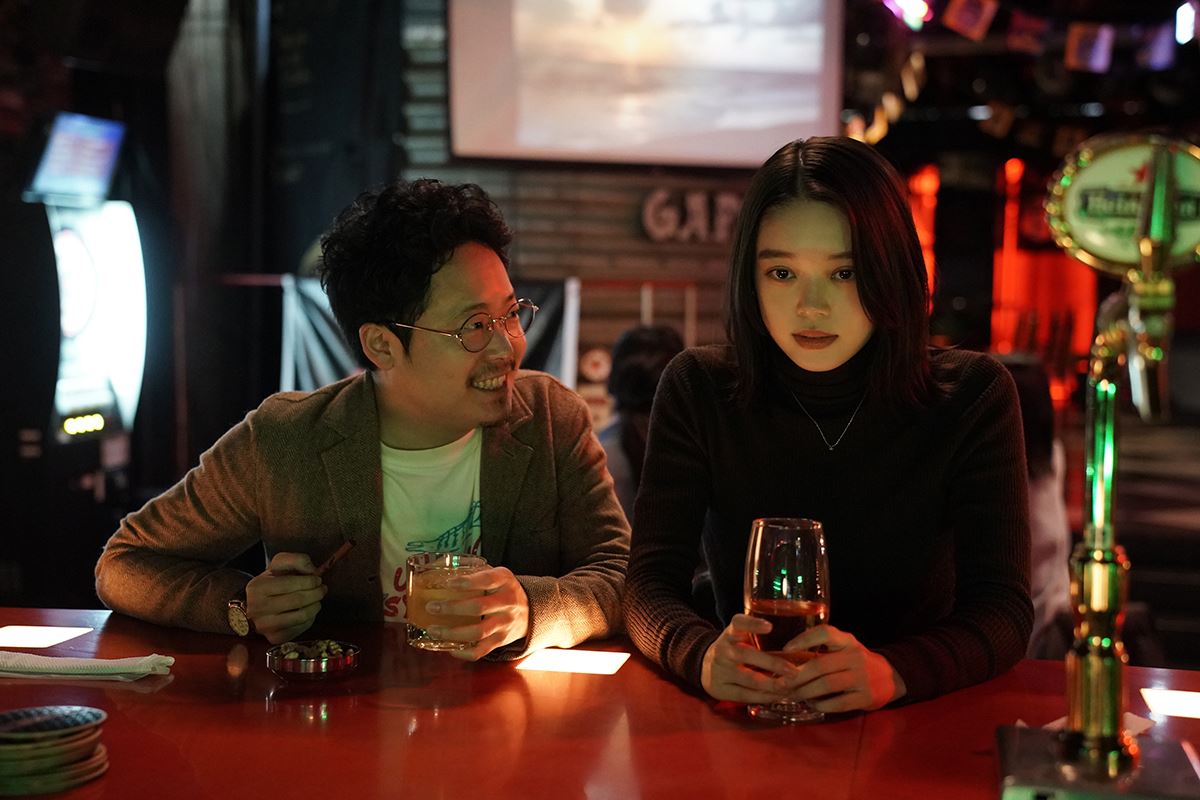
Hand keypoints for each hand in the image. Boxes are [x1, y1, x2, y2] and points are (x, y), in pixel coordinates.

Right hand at [245, 552, 327, 643]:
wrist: (253, 606)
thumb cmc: (270, 583)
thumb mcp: (278, 565)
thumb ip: (296, 560)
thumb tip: (312, 569)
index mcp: (258, 588)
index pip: (290, 583)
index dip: (309, 580)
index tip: (317, 579)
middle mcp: (258, 608)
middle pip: (298, 600)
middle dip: (316, 592)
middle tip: (322, 588)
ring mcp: (265, 626)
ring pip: (301, 616)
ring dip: (316, 606)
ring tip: (317, 599)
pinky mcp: (275, 638)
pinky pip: (301, 628)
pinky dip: (310, 618)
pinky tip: (308, 610)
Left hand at [421, 566, 529, 660]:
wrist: (531, 612)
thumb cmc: (503, 590)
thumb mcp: (497, 575)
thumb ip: (475, 572)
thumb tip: (440, 569)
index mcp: (504, 581)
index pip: (486, 580)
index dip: (466, 582)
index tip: (447, 583)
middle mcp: (507, 602)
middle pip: (478, 607)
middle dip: (452, 608)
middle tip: (432, 607)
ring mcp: (505, 624)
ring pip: (478, 632)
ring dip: (452, 633)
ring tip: (433, 631)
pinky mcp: (501, 641)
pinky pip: (481, 651)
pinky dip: (463, 652)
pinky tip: (449, 648)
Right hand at [700, 614, 799, 702]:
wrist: (703, 665)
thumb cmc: (733, 648)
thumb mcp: (739, 636)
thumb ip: (758, 635)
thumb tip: (799, 643)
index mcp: (731, 632)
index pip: (739, 623)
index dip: (753, 624)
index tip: (769, 627)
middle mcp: (724, 649)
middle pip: (747, 655)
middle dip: (773, 664)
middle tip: (794, 671)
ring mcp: (721, 670)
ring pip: (750, 679)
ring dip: (772, 684)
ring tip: (790, 686)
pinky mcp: (722, 689)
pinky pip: (746, 695)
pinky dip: (765, 697)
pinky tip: (779, 696)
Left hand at [779, 624, 905, 711]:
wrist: (890, 677)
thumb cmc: (856, 662)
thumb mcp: (844, 649)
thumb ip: (821, 652)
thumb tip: (785, 662)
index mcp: (847, 641)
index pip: (825, 633)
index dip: (803, 639)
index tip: (786, 649)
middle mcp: (855, 656)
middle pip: (820, 664)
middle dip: (797, 676)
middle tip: (782, 683)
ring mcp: (862, 677)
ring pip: (827, 685)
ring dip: (806, 692)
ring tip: (795, 695)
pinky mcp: (866, 697)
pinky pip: (837, 703)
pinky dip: (821, 705)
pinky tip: (812, 704)